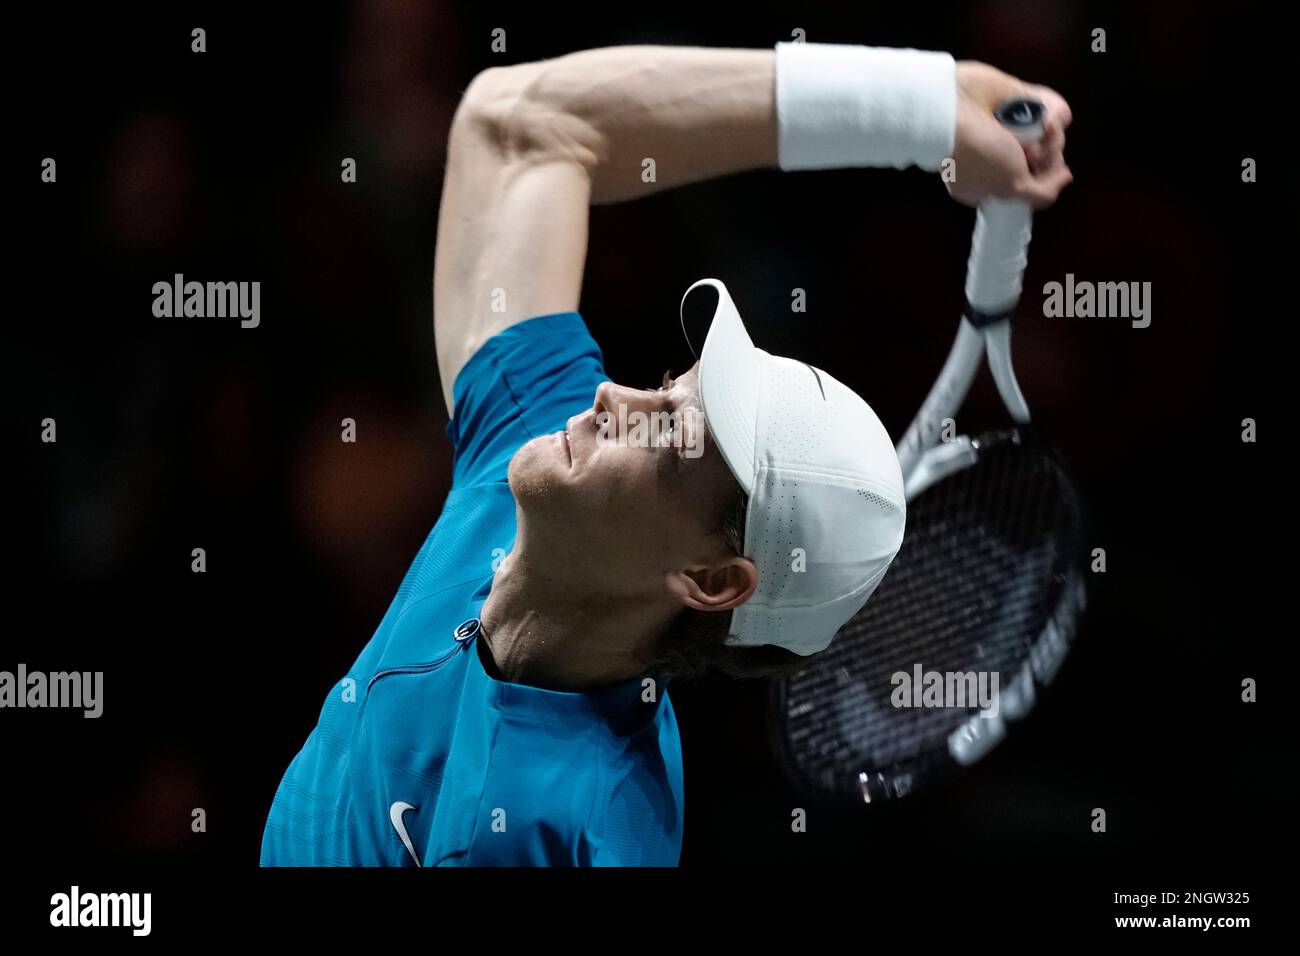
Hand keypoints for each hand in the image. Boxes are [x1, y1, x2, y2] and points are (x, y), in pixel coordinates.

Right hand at [946, 60, 1072, 208]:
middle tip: (1034, 152)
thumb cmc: (976, 154)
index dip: (1041, 179)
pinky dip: (1050, 116)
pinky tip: (1046, 120)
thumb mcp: (1009, 186)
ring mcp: (1005, 130)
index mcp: (986, 182)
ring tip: (1042, 132)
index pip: (1026, 183)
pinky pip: (1045, 112)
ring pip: (1044, 136)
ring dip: (1051, 137)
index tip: (1038, 172)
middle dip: (1047, 157)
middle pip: (1038, 160)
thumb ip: (1040, 192)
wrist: (953, 110)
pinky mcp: (1014, 103)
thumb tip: (1065, 178)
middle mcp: (996, 156)